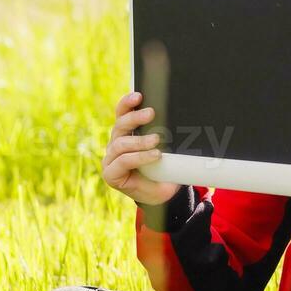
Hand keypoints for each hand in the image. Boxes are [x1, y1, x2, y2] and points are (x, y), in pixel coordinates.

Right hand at [102, 91, 180, 206]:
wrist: (163, 195)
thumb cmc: (163, 168)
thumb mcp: (166, 147)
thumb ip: (165, 132)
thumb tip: (180, 116)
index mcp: (126, 133)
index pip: (121, 113)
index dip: (127, 103)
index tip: (139, 95)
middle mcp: (115, 144)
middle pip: (119, 125)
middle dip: (134, 117)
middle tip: (151, 113)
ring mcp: (111, 159)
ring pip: (120, 143)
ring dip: (140, 140)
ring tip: (157, 140)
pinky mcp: (111, 174)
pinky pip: (123, 161)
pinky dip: (140, 157)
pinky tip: (154, 155)